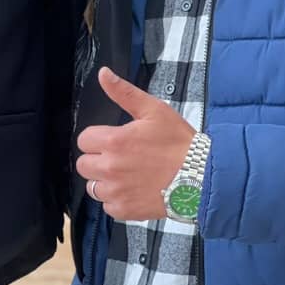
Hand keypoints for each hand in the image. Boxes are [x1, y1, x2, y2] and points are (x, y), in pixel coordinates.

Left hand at [76, 67, 193, 220]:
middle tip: (120, 157)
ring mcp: (116, 192)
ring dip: (105, 181)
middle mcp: (110, 168)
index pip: (84, 140)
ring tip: (127, 175)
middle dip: (97, 159)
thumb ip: (124, 92)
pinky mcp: (125, 210)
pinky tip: (134, 191)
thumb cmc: (179, 143)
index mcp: (114, 141)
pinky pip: (107, 206)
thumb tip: (103, 74)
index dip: (97, 138)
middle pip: (83, 164)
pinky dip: (117, 200)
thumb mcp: (154, 110)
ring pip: (93, 187)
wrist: (201, 176)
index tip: (113, 140)